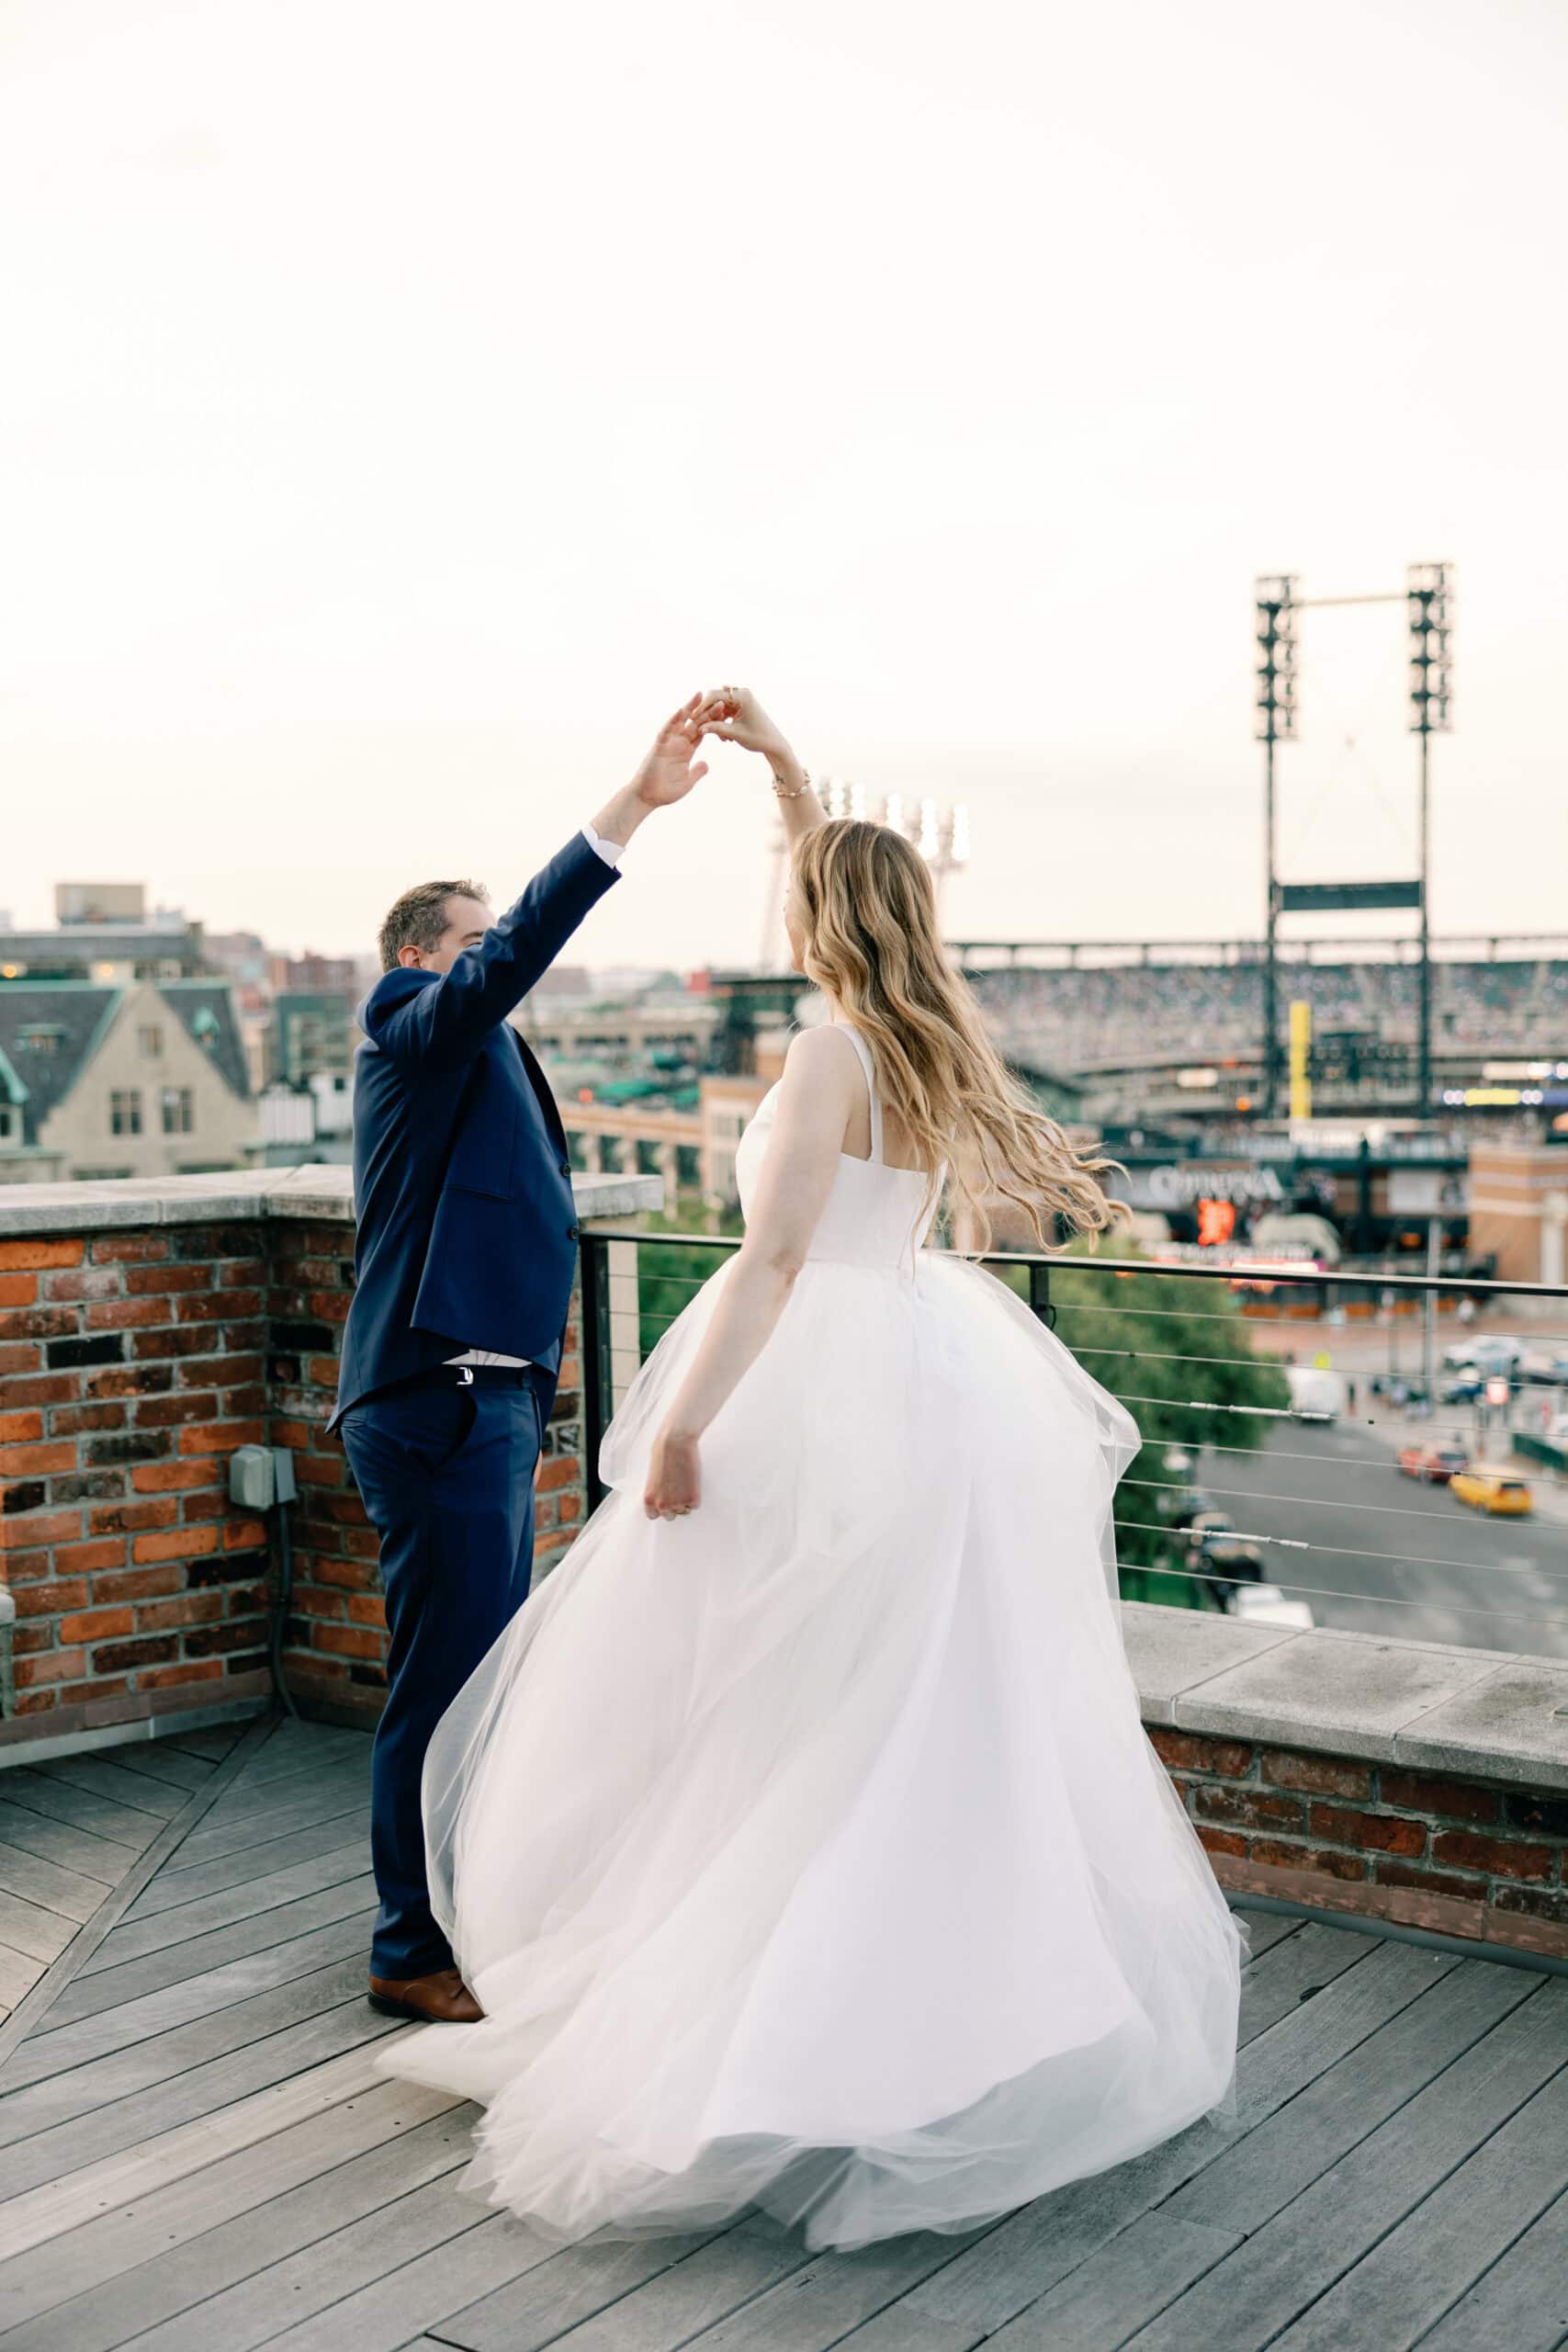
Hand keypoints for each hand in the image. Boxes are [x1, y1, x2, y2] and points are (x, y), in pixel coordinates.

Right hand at [630, 693, 709, 809]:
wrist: (648, 798)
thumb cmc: (665, 791)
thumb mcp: (687, 782)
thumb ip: (697, 772)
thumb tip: (706, 764)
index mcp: (686, 750)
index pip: (702, 732)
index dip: (713, 722)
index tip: (725, 713)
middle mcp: (678, 743)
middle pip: (694, 723)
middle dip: (706, 711)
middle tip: (719, 698)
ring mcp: (668, 743)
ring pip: (680, 721)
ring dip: (689, 708)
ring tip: (699, 695)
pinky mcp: (659, 746)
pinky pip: (667, 730)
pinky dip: (673, 720)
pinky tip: (681, 710)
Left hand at [644, 1426, 700, 1521]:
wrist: (675, 1442)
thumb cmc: (663, 1453)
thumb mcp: (653, 1476)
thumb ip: (656, 1490)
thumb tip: (663, 1496)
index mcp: (649, 1499)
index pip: (653, 1515)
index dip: (661, 1508)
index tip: (666, 1500)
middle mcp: (662, 1505)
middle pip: (670, 1516)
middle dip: (675, 1505)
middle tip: (678, 1489)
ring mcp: (678, 1503)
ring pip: (684, 1510)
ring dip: (686, 1500)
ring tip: (684, 1481)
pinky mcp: (693, 1498)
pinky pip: (695, 1505)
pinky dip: (696, 1495)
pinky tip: (691, 1480)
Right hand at [695, 686, 793, 770]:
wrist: (774, 744)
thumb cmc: (758, 739)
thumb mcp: (735, 734)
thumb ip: (717, 729)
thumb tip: (698, 729)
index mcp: (743, 696)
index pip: (716, 695)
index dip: (702, 706)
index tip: (692, 718)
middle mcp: (742, 693)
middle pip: (715, 699)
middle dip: (708, 713)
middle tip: (699, 726)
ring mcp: (741, 699)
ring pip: (719, 706)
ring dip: (716, 720)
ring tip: (722, 738)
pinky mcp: (740, 706)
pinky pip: (724, 710)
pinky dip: (722, 721)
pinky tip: (725, 737)